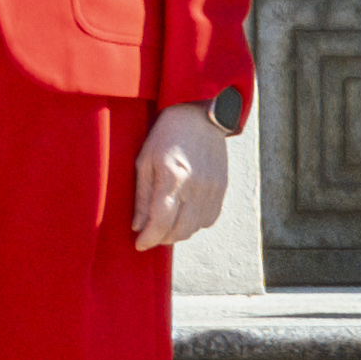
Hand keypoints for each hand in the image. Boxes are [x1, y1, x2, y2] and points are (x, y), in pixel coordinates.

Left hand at [128, 104, 235, 254]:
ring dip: (178, 232)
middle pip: (180, 231)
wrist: (199, 115)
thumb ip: (142, 196)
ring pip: (195, 228)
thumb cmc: (166, 135)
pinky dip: (195, 224)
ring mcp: (212, 189)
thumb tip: (138, 226)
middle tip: (150, 234)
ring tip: (166, 222)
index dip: (149, 239)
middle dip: (162, 238)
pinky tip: (184, 214)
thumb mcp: (145, 160)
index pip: (161, 222)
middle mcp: (196, 187)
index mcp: (173, 177)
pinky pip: (209, 219)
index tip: (140, 244)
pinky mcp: (222, 188)